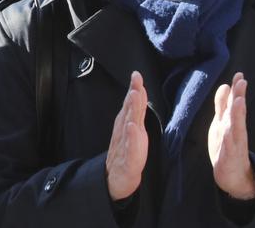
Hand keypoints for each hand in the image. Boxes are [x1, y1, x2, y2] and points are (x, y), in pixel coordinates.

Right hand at [106, 71, 148, 201]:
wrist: (116, 179)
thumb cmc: (126, 154)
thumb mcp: (133, 131)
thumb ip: (135, 113)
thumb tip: (138, 93)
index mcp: (127, 124)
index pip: (131, 104)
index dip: (134, 89)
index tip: (136, 74)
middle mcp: (124, 131)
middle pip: (130, 110)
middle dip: (133, 94)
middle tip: (135, 79)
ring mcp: (125, 144)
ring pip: (129, 124)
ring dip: (131, 109)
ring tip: (134, 95)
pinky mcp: (128, 159)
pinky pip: (130, 147)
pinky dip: (130, 136)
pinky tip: (131, 126)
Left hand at [210, 72, 254, 200]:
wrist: (232, 176)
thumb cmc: (227, 146)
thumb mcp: (222, 122)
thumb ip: (223, 106)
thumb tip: (226, 86)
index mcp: (231, 122)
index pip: (234, 103)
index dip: (236, 90)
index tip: (239, 74)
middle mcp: (234, 131)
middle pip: (237, 112)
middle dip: (239, 97)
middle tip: (242, 81)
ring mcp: (233, 144)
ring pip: (235, 126)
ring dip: (237, 114)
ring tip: (238, 100)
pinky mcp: (229, 156)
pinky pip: (229, 146)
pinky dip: (230, 137)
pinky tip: (230, 130)